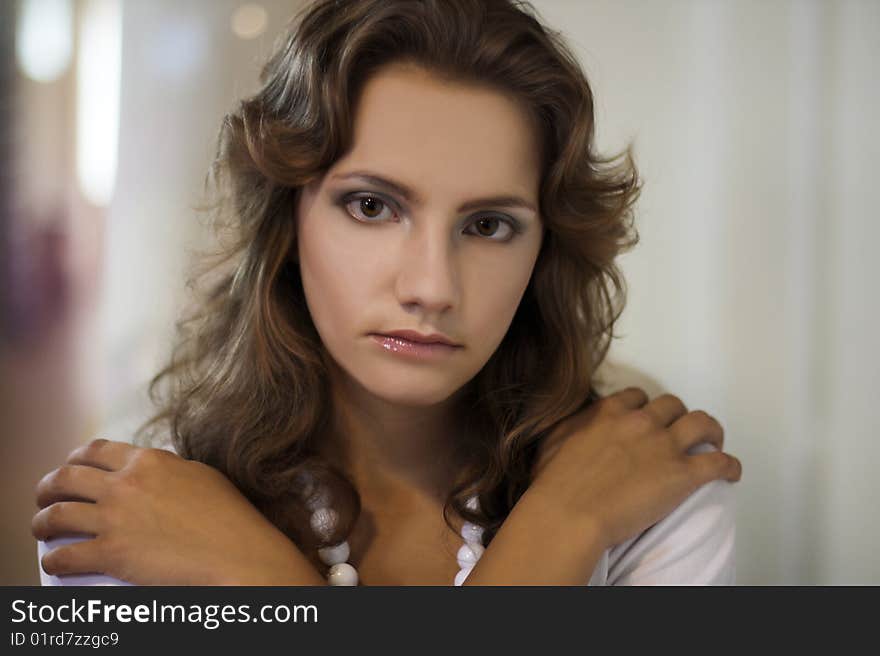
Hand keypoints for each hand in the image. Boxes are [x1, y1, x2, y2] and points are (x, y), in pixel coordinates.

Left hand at [32, 439, 323, 584]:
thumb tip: (151, 469)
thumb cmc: (229, 516)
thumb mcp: (200, 475)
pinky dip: (53, 559)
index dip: (75, 458)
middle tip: (45, 497)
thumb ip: (168, 468)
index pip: (95, 450)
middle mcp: (125, 485)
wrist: (238, 553)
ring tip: (41, 527)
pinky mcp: (112, 554)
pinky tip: (54, 561)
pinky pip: (65, 556)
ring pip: (56, 515)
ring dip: (41, 522)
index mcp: (148, 462)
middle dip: (47, 487)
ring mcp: (116, 519)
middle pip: (66, 478)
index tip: (70, 467)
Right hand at [529, 387, 741, 550]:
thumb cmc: (554, 482)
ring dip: (711, 432)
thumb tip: (576, 423)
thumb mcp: (553, 439)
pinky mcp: (683, 475)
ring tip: (712, 444)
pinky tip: (731, 473)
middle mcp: (641, 422)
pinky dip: (730, 466)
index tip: (647, 418)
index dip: (645, 408)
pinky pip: (719, 463)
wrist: (568, 512)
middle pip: (673, 405)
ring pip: (703, 424)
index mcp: (610, 411)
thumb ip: (571, 425)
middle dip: (678, 417)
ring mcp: (665, 447)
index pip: (638, 396)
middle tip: (679, 432)